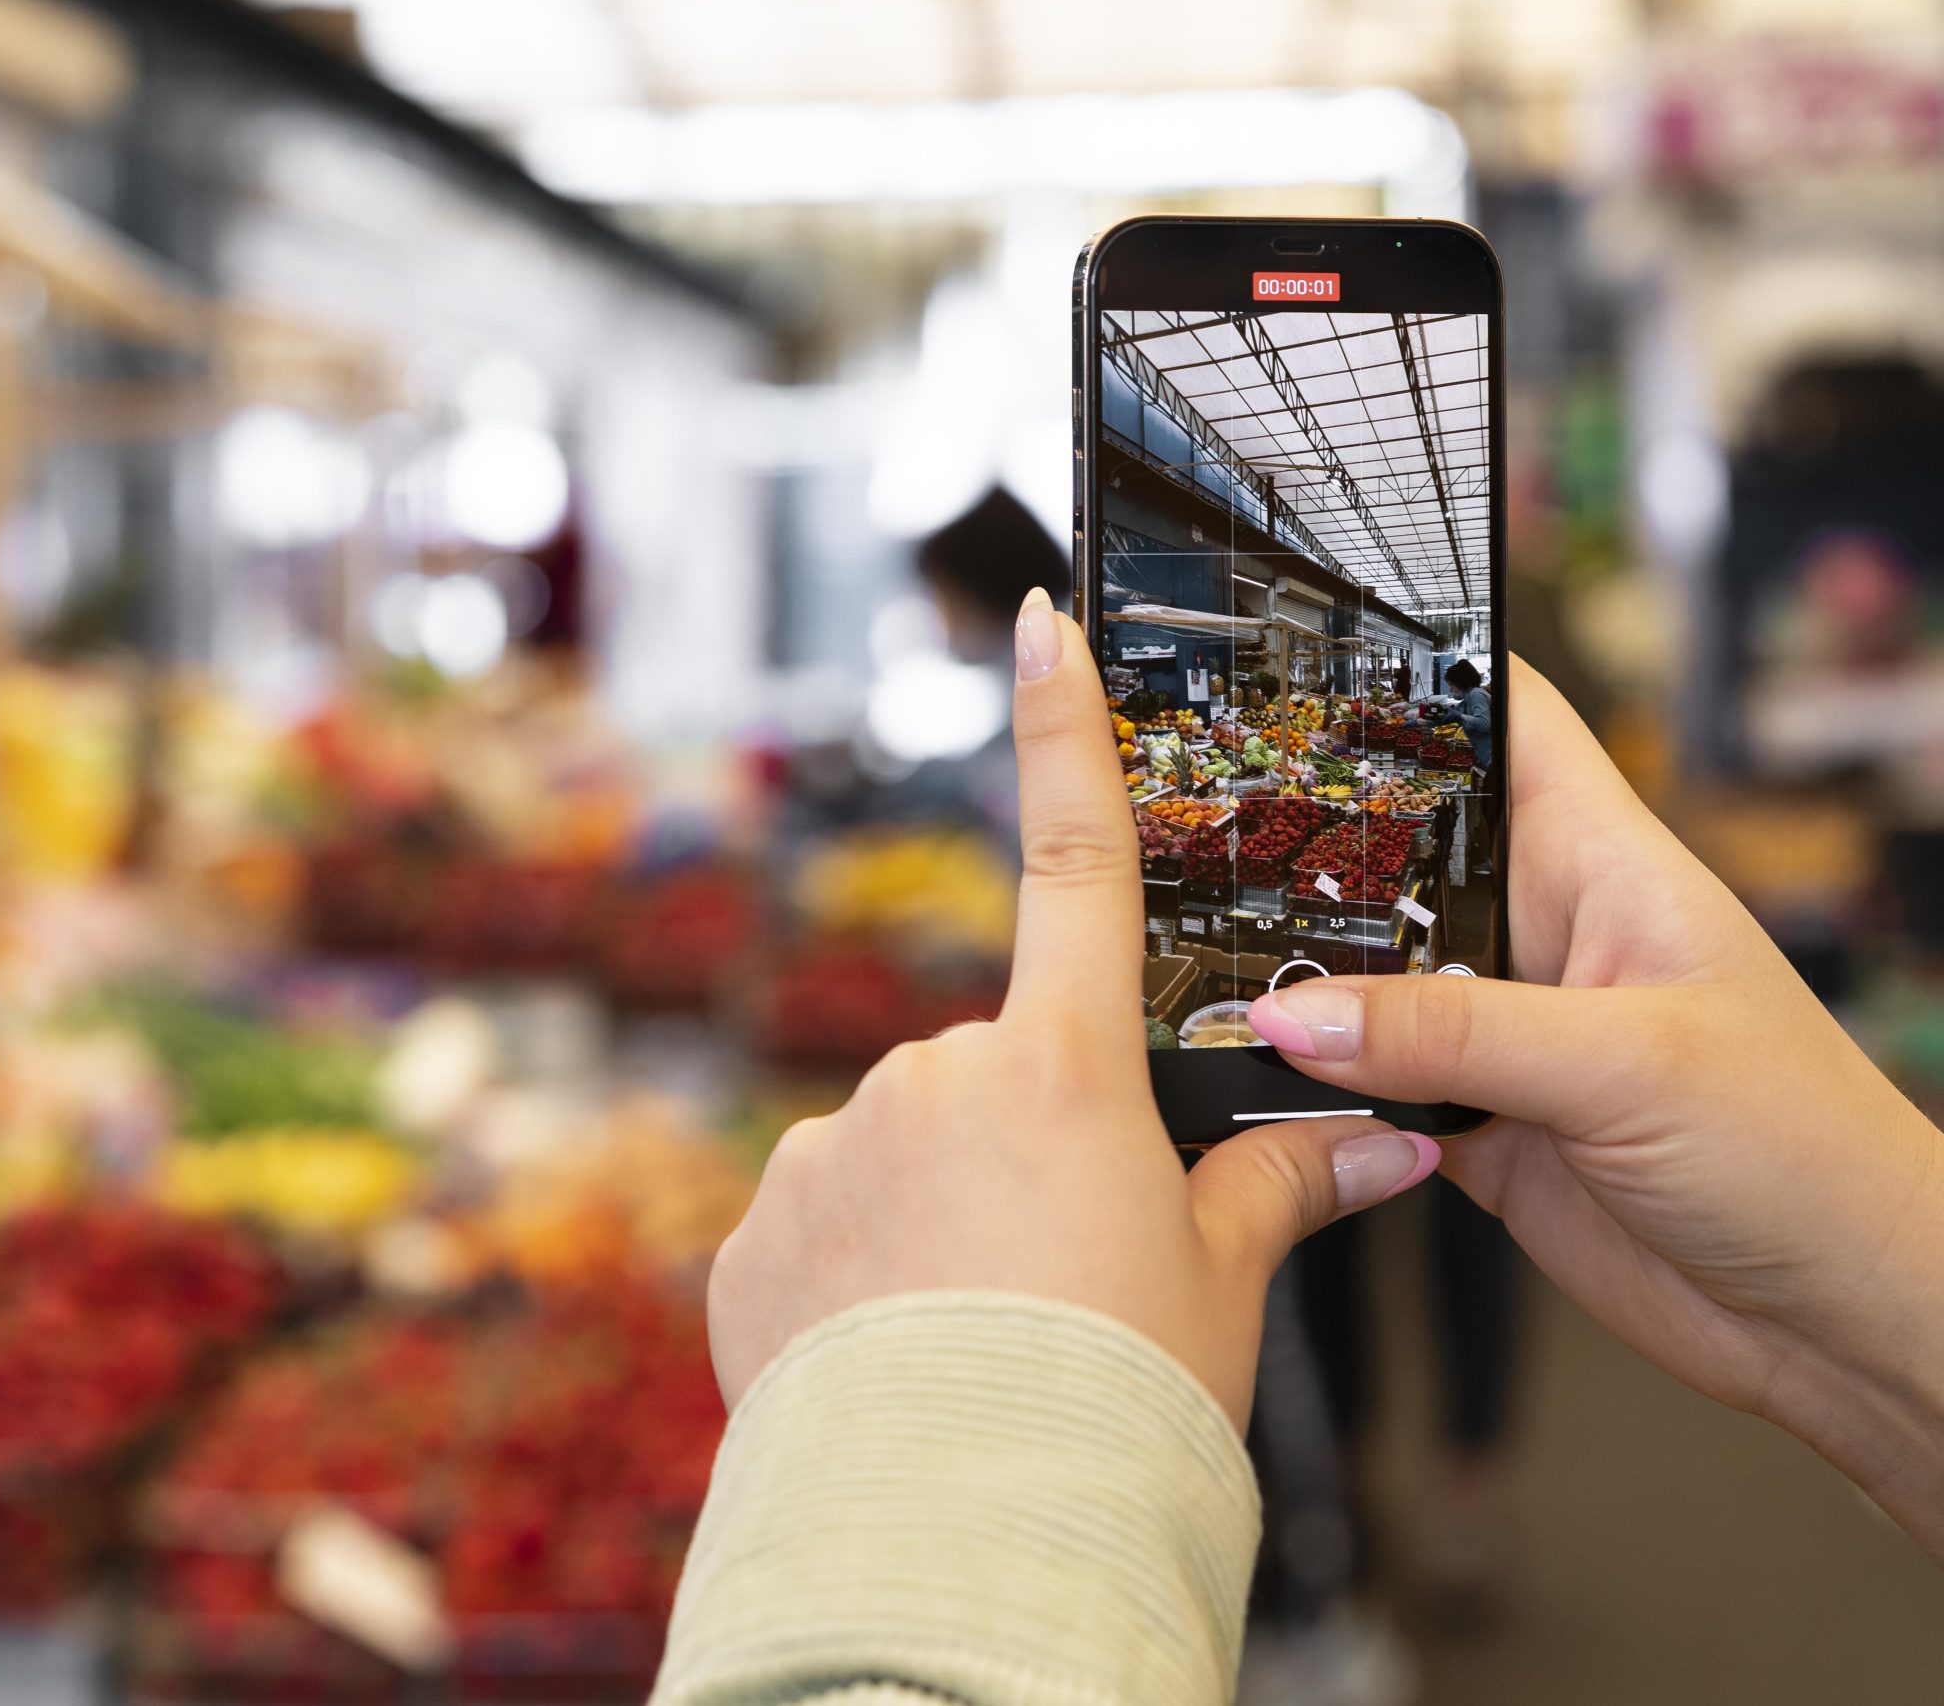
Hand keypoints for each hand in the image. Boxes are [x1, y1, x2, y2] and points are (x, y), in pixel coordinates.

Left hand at [708, 589, 1442, 1426]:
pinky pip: (820, 1227)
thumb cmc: (1111, 1402)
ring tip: (979, 1335)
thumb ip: (1279, 1189)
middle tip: (1062, 1275)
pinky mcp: (757, 1229)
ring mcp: (828, 1146)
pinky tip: (896, 1358)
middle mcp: (932, 1076)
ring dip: (935, 1219)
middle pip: (993, 1073)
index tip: (1036, 619)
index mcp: (1063, 1067)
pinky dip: (858, 1277)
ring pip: (900, 1151)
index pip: (1076, 860)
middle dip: (1023, 1146)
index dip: (1061, 730)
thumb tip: (1393, 1139)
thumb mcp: (1218, 1288)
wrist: (961, 1532)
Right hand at [1247, 658, 1943, 1555]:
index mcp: (1601, 864)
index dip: (1415, 676)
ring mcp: (1504, 1034)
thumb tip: (1294, 1017)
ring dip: (1296, 983)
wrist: (1840, 1317)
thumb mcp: (1625, 1065)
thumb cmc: (1804, 1153)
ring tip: (1190, 963)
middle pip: (1400, 853)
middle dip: (1305, 842)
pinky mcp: (1477, 1127)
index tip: (1297, 658)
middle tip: (1188, 831)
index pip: (1500, 720)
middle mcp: (1542, 935)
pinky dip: (1310, 1090)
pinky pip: (1366, 1088)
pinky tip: (1252, 1081)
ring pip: (1365, 980)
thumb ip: (1451, 1035)